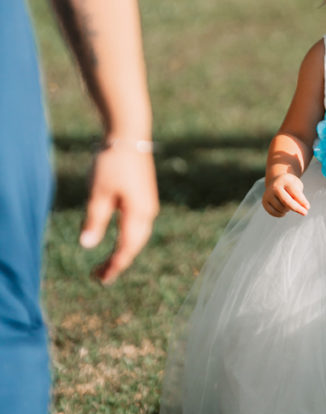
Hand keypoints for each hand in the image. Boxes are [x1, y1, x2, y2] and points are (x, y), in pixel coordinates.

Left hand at [80, 145, 158, 283]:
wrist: (129, 134)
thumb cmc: (112, 162)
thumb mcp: (98, 192)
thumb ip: (94, 220)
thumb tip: (87, 246)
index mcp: (137, 214)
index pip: (126, 249)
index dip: (113, 266)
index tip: (99, 278)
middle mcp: (148, 212)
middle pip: (134, 246)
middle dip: (118, 262)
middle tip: (99, 276)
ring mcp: (148, 204)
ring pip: (138, 236)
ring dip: (124, 250)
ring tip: (108, 262)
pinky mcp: (145, 196)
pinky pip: (138, 225)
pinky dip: (128, 237)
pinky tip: (118, 239)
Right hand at [262, 174, 309, 217]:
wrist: (276, 181)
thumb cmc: (290, 185)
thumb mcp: (297, 186)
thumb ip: (300, 196)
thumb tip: (304, 208)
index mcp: (284, 180)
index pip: (294, 192)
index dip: (302, 201)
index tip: (308, 208)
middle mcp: (274, 186)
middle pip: (286, 201)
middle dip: (297, 208)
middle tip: (305, 213)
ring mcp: (267, 194)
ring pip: (281, 208)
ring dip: (288, 209)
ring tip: (289, 204)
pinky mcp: (264, 202)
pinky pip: (274, 213)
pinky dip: (281, 214)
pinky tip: (284, 210)